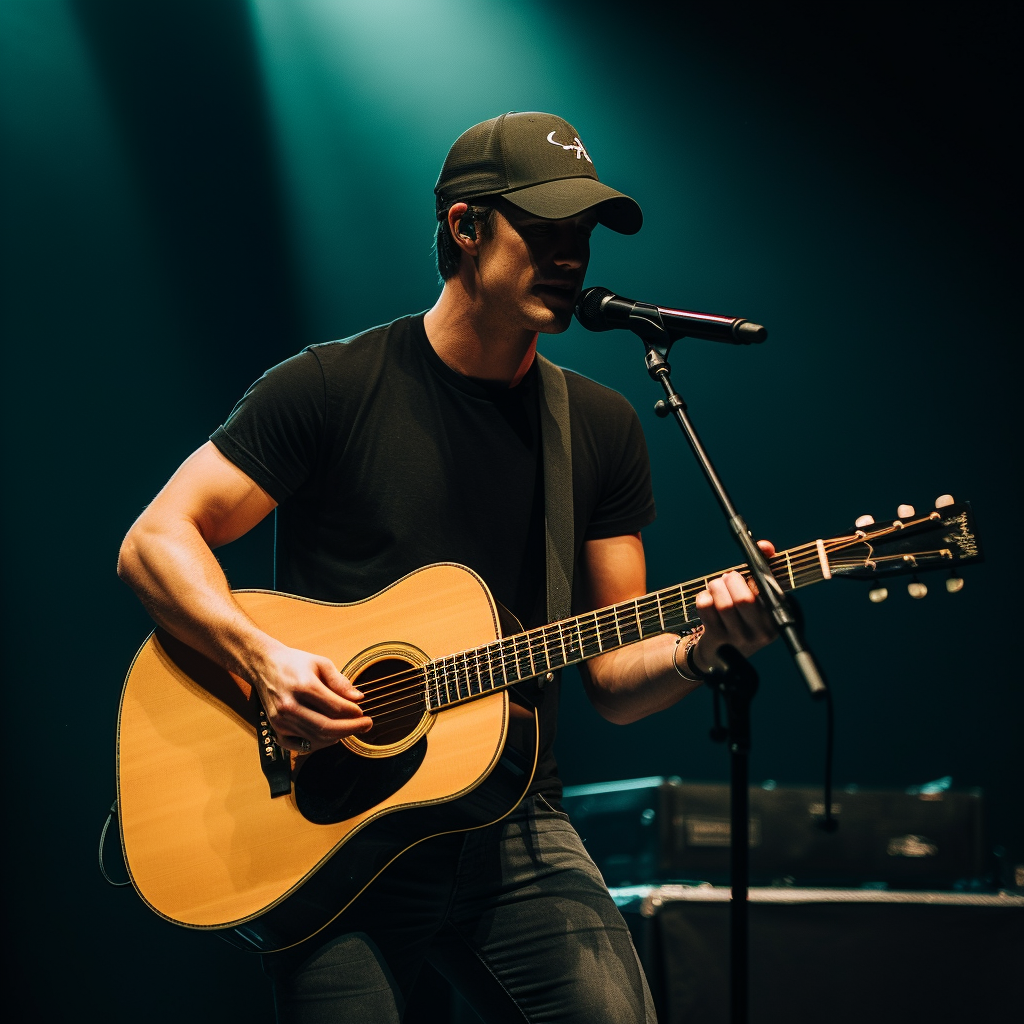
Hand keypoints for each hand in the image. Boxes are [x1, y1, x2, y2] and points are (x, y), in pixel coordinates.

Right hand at [252, 642, 372, 752]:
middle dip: (351, 728)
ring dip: (337, 736)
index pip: (335, 707)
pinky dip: (318, 744)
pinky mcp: (276, 729)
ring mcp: (281, 720)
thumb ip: (340, 681)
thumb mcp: (320, 663)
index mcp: (303, 686)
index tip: (363, 712)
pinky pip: (300, 746)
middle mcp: (290, 705)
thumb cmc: (294, 663)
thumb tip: (358, 698)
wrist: (263, 665)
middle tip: (366, 725)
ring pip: (316, 738)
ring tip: (350, 728)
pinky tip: (330, 737)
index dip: (353, 713)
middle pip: (327, 727)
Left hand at [692, 540, 777, 673]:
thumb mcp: (758, 598)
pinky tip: (708, 599)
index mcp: (776, 619)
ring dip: (716, 586)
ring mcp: (738, 638)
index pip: (771, 592)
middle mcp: (761, 632)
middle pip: (744, 599)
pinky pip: (706, 608)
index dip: (760, 573)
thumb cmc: (742, 617)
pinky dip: (703, 596)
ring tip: (716, 586)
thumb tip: (766, 546)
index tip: (751, 569)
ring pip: (723, 603)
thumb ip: (763, 568)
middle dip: (732, 580)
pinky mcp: (717, 639)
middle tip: (728, 578)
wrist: (720, 654)